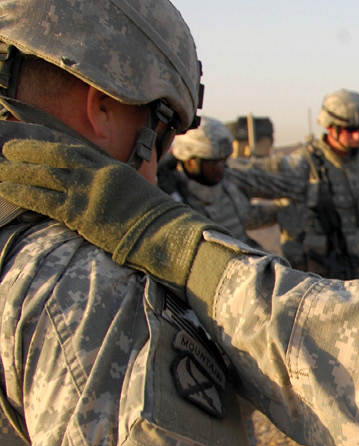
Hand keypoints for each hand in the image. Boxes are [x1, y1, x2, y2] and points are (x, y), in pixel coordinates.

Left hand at [0, 122, 212, 289]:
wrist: (168, 236)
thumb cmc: (154, 220)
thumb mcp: (133, 191)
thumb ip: (110, 183)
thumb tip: (90, 184)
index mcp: (110, 166)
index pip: (72, 143)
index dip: (44, 131)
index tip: (23, 122)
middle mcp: (98, 174)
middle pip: (54, 153)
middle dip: (27, 147)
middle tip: (4, 144)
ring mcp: (90, 193)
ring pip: (44, 175)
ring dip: (16, 170)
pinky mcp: (83, 214)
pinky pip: (44, 200)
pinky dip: (22, 192)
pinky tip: (5, 188)